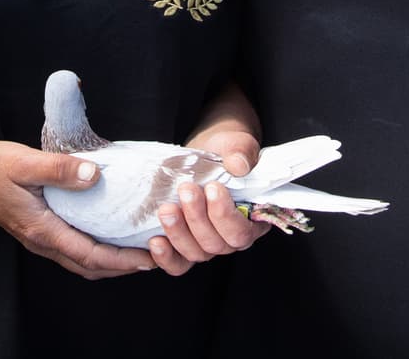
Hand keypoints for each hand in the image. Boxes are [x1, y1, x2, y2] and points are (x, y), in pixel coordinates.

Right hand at [0, 141, 155, 280]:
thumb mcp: (25, 162)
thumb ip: (60, 169)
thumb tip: (95, 175)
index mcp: (42, 230)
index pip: (90, 255)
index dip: (122, 260)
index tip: (149, 258)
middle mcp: (42, 242)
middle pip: (90, 266)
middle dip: (123, 266)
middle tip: (153, 256)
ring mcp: (39, 240)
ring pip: (81, 261)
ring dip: (110, 261)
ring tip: (136, 248)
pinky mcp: (39, 231)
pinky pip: (73, 250)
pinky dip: (96, 250)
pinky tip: (108, 234)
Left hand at [147, 127, 268, 276]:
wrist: (208, 151)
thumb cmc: (226, 151)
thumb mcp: (236, 144)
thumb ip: (241, 153)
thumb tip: (238, 165)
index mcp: (252, 219)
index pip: (242, 232)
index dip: (225, 215)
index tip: (212, 188)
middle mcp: (230, 237)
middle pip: (217, 244)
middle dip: (198, 219)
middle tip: (186, 190)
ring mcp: (207, 243)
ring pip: (196, 254)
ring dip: (179, 233)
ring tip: (167, 209)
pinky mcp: (185, 244)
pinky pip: (178, 263)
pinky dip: (166, 257)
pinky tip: (155, 241)